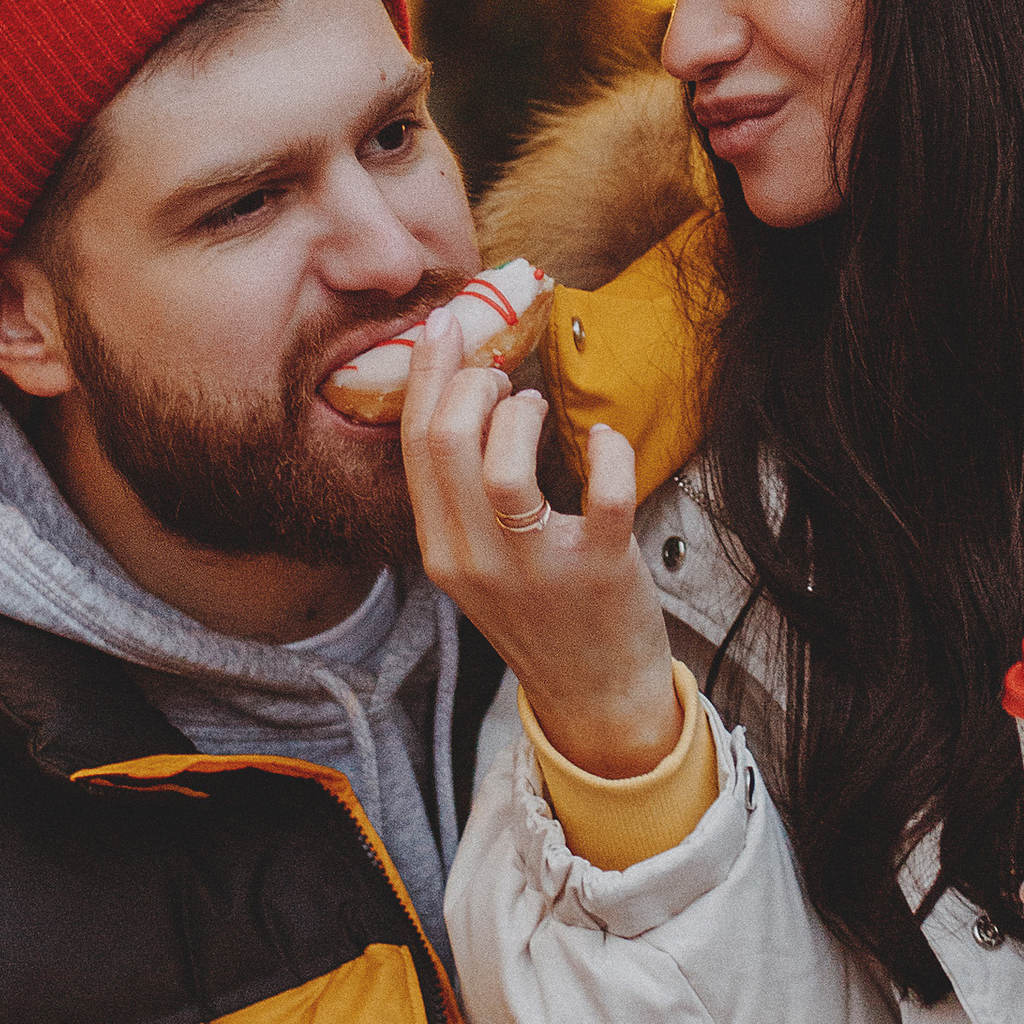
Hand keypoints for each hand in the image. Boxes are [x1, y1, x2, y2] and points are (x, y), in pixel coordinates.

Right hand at [401, 309, 681, 774]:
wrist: (594, 695)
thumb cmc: (543, 612)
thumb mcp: (479, 563)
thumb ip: (462, 496)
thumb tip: (464, 399)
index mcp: (440, 551)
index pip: (415, 446)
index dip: (427, 375)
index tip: (443, 327)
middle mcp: (475, 560)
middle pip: (446, 442)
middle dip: (470, 383)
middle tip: (502, 377)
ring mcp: (534, 568)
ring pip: (502, 465)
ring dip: (522, 415)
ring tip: (538, 408)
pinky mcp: (598, 570)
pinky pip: (601, 491)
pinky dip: (607, 451)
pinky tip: (605, 441)